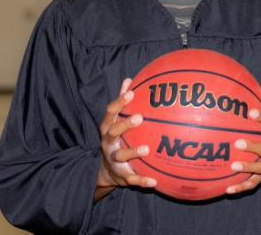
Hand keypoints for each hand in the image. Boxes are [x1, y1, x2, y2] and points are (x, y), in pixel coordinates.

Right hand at [96, 78, 156, 198]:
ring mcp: (113, 159)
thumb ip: (122, 101)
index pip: (110, 112)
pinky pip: (131, 178)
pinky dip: (142, 180)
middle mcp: (108, 143)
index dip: (119, 102)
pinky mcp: (121, 176)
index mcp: (108, 127)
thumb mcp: (116, 120)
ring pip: (120, 156)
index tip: (131, 93)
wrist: (106, 171)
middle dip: (124, 125)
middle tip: (139, 117)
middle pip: (112, 132)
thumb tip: (129, 79)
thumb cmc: (116, 138)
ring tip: (147, 149)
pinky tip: (155, 181)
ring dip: (132, 152)